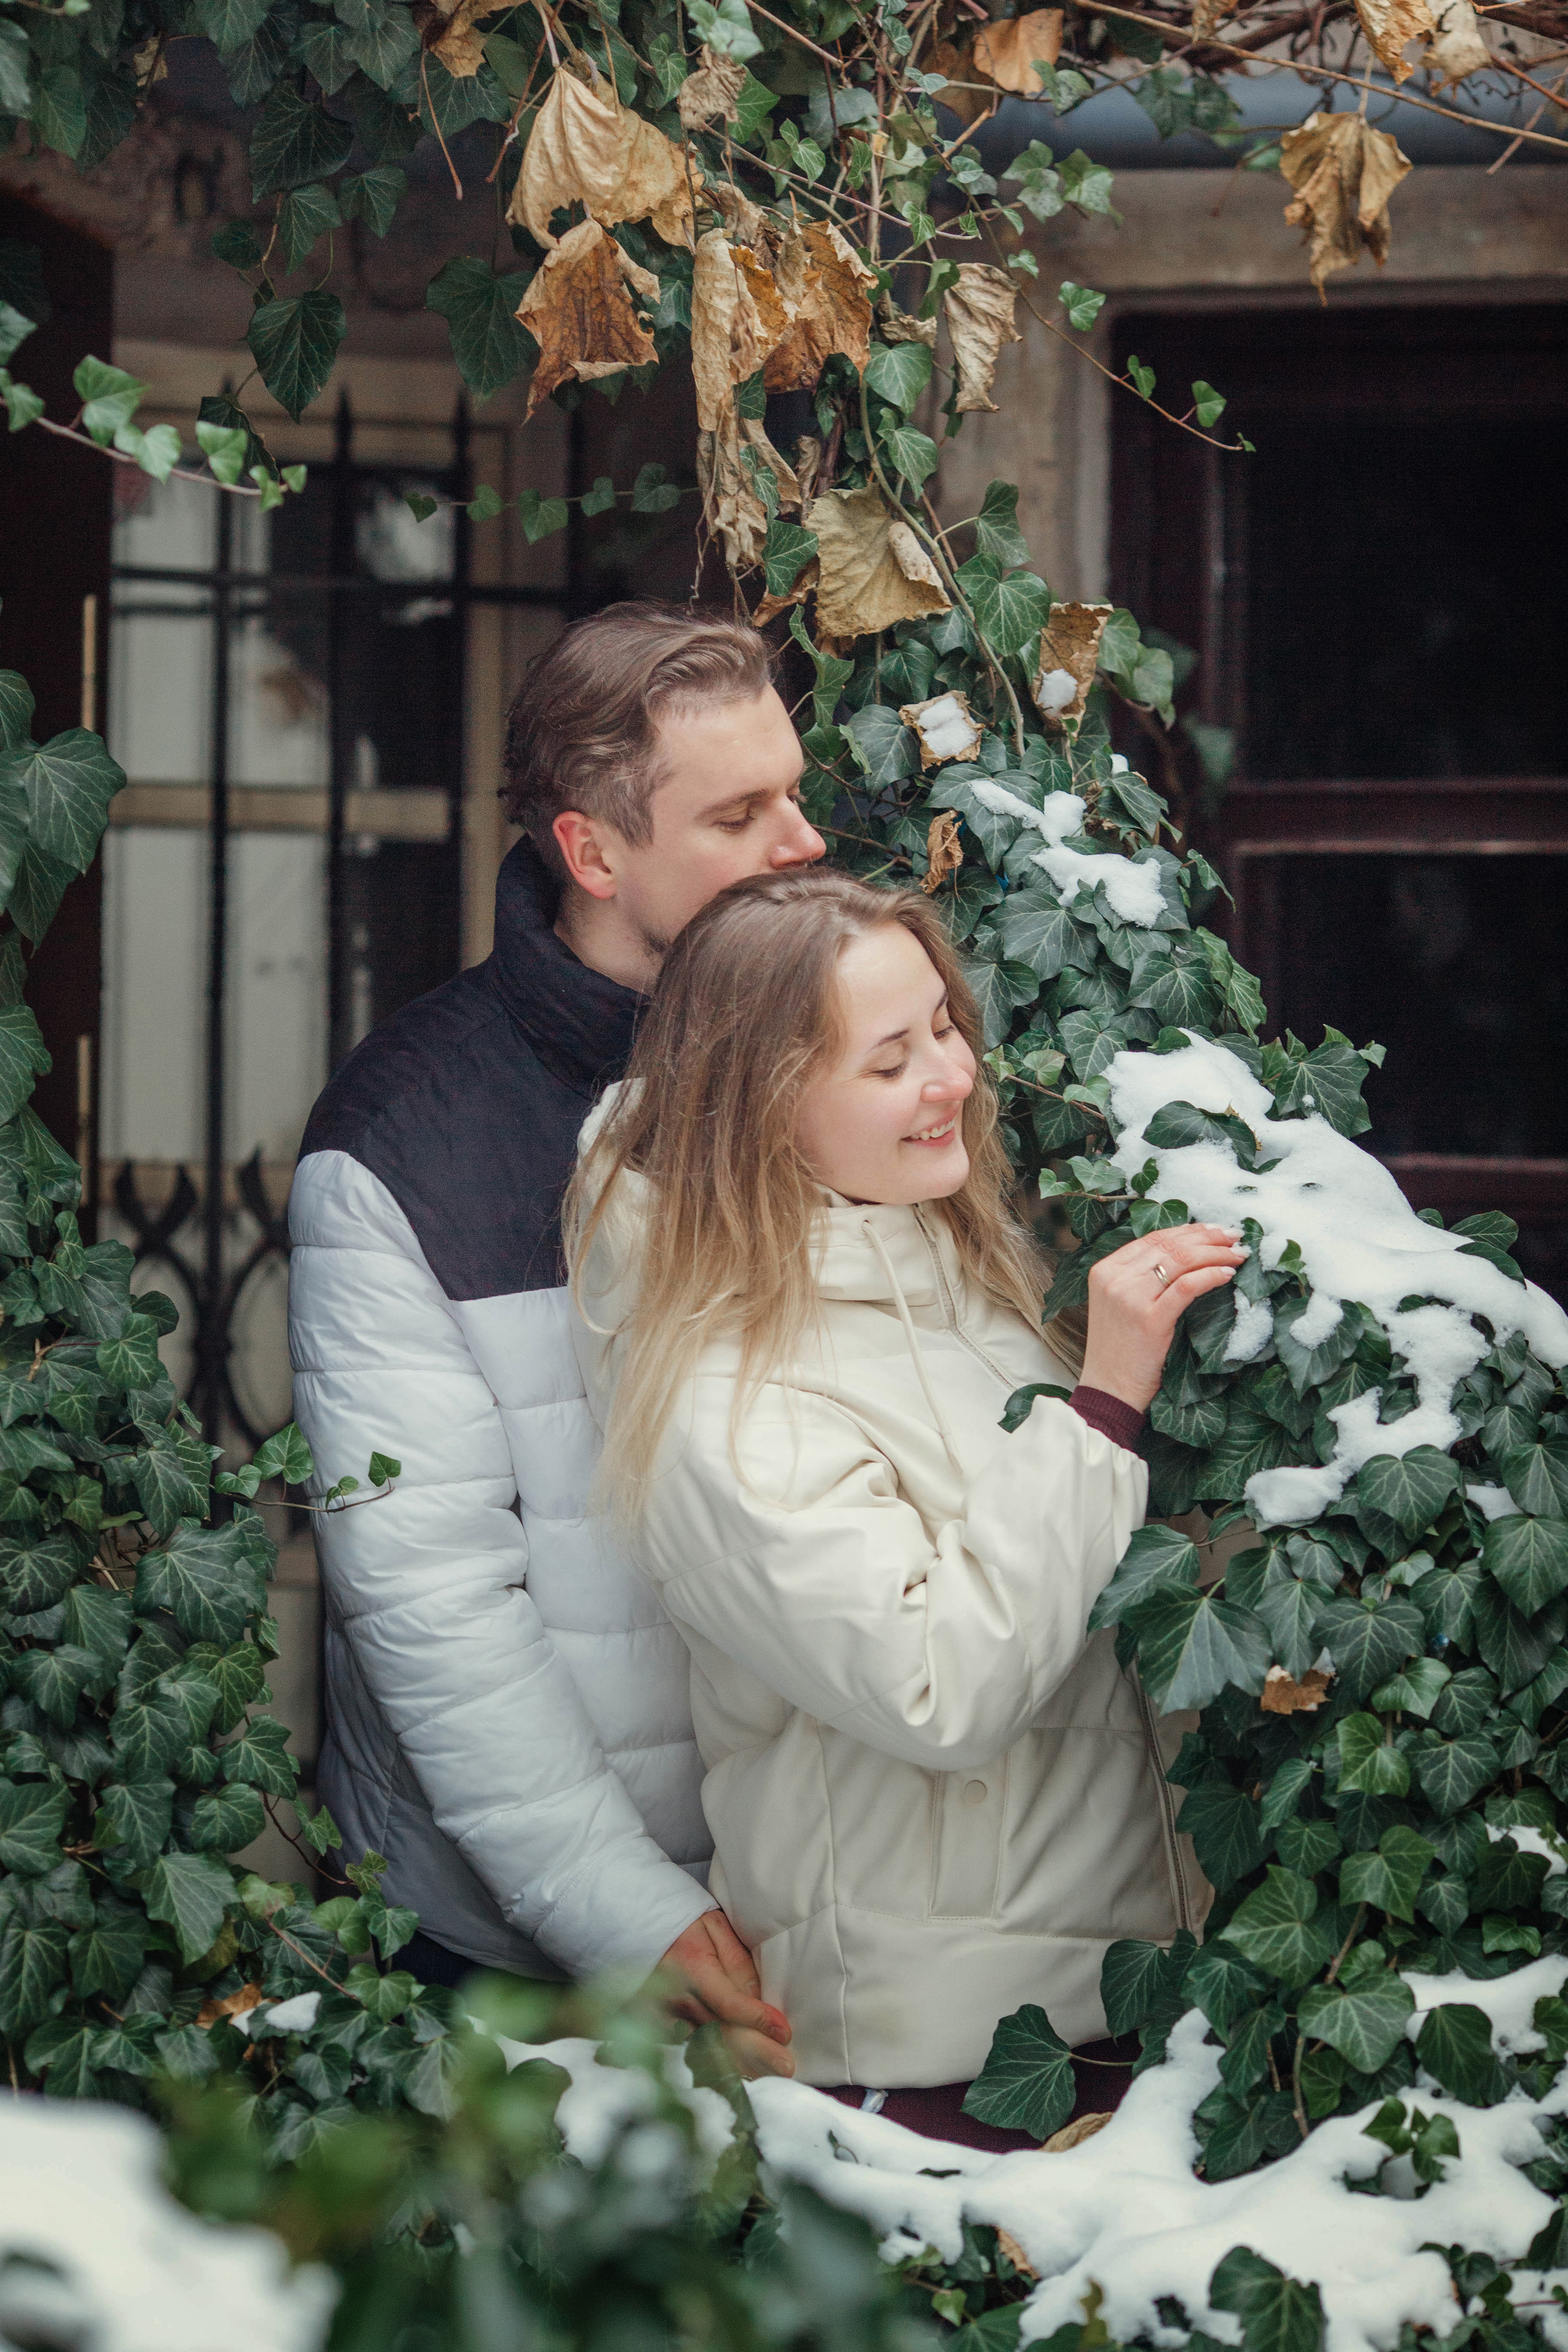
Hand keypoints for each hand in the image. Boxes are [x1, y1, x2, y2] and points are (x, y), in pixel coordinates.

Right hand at [657, 1910, 794, 2078]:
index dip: (757, 2019)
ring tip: (770, 2075)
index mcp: (692, 1968)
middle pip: (721, 2033)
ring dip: (740, 2065)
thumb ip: (738, 1963)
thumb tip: (760, 1998)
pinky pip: (690, 2053)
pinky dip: (715, 2067)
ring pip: (707, 2049)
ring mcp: (665, 2018)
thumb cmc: (687, 1928)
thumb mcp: (716, 1929)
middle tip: (786, 2067)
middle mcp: (676, 1998)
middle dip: (757, 2052)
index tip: (784, 2032)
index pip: (728, 2002)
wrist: (644, 1931)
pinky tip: (740, 2075)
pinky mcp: (660, 2029)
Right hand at [1079, 1223, 1246, 1414]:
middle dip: (1207, 1237)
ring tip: (1237, 1254)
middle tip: (1234, 1236)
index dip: (1188, 1230)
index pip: (1153, 1238)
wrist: (1109, 1389)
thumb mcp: (1120, 1303)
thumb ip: (1141, 1277)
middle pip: (1170, 1245)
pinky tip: (1227, 1274)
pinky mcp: (1150, 1319)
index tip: (1214, 1229)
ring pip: (1181, 1260)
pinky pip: (1187, 1286)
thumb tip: (1186, 1253)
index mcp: (1105, 1269)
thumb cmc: (1120, 1349)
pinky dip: (1211, 1276)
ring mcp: (1130, 1297)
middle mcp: (1115, 1278)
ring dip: (1215, 1254)